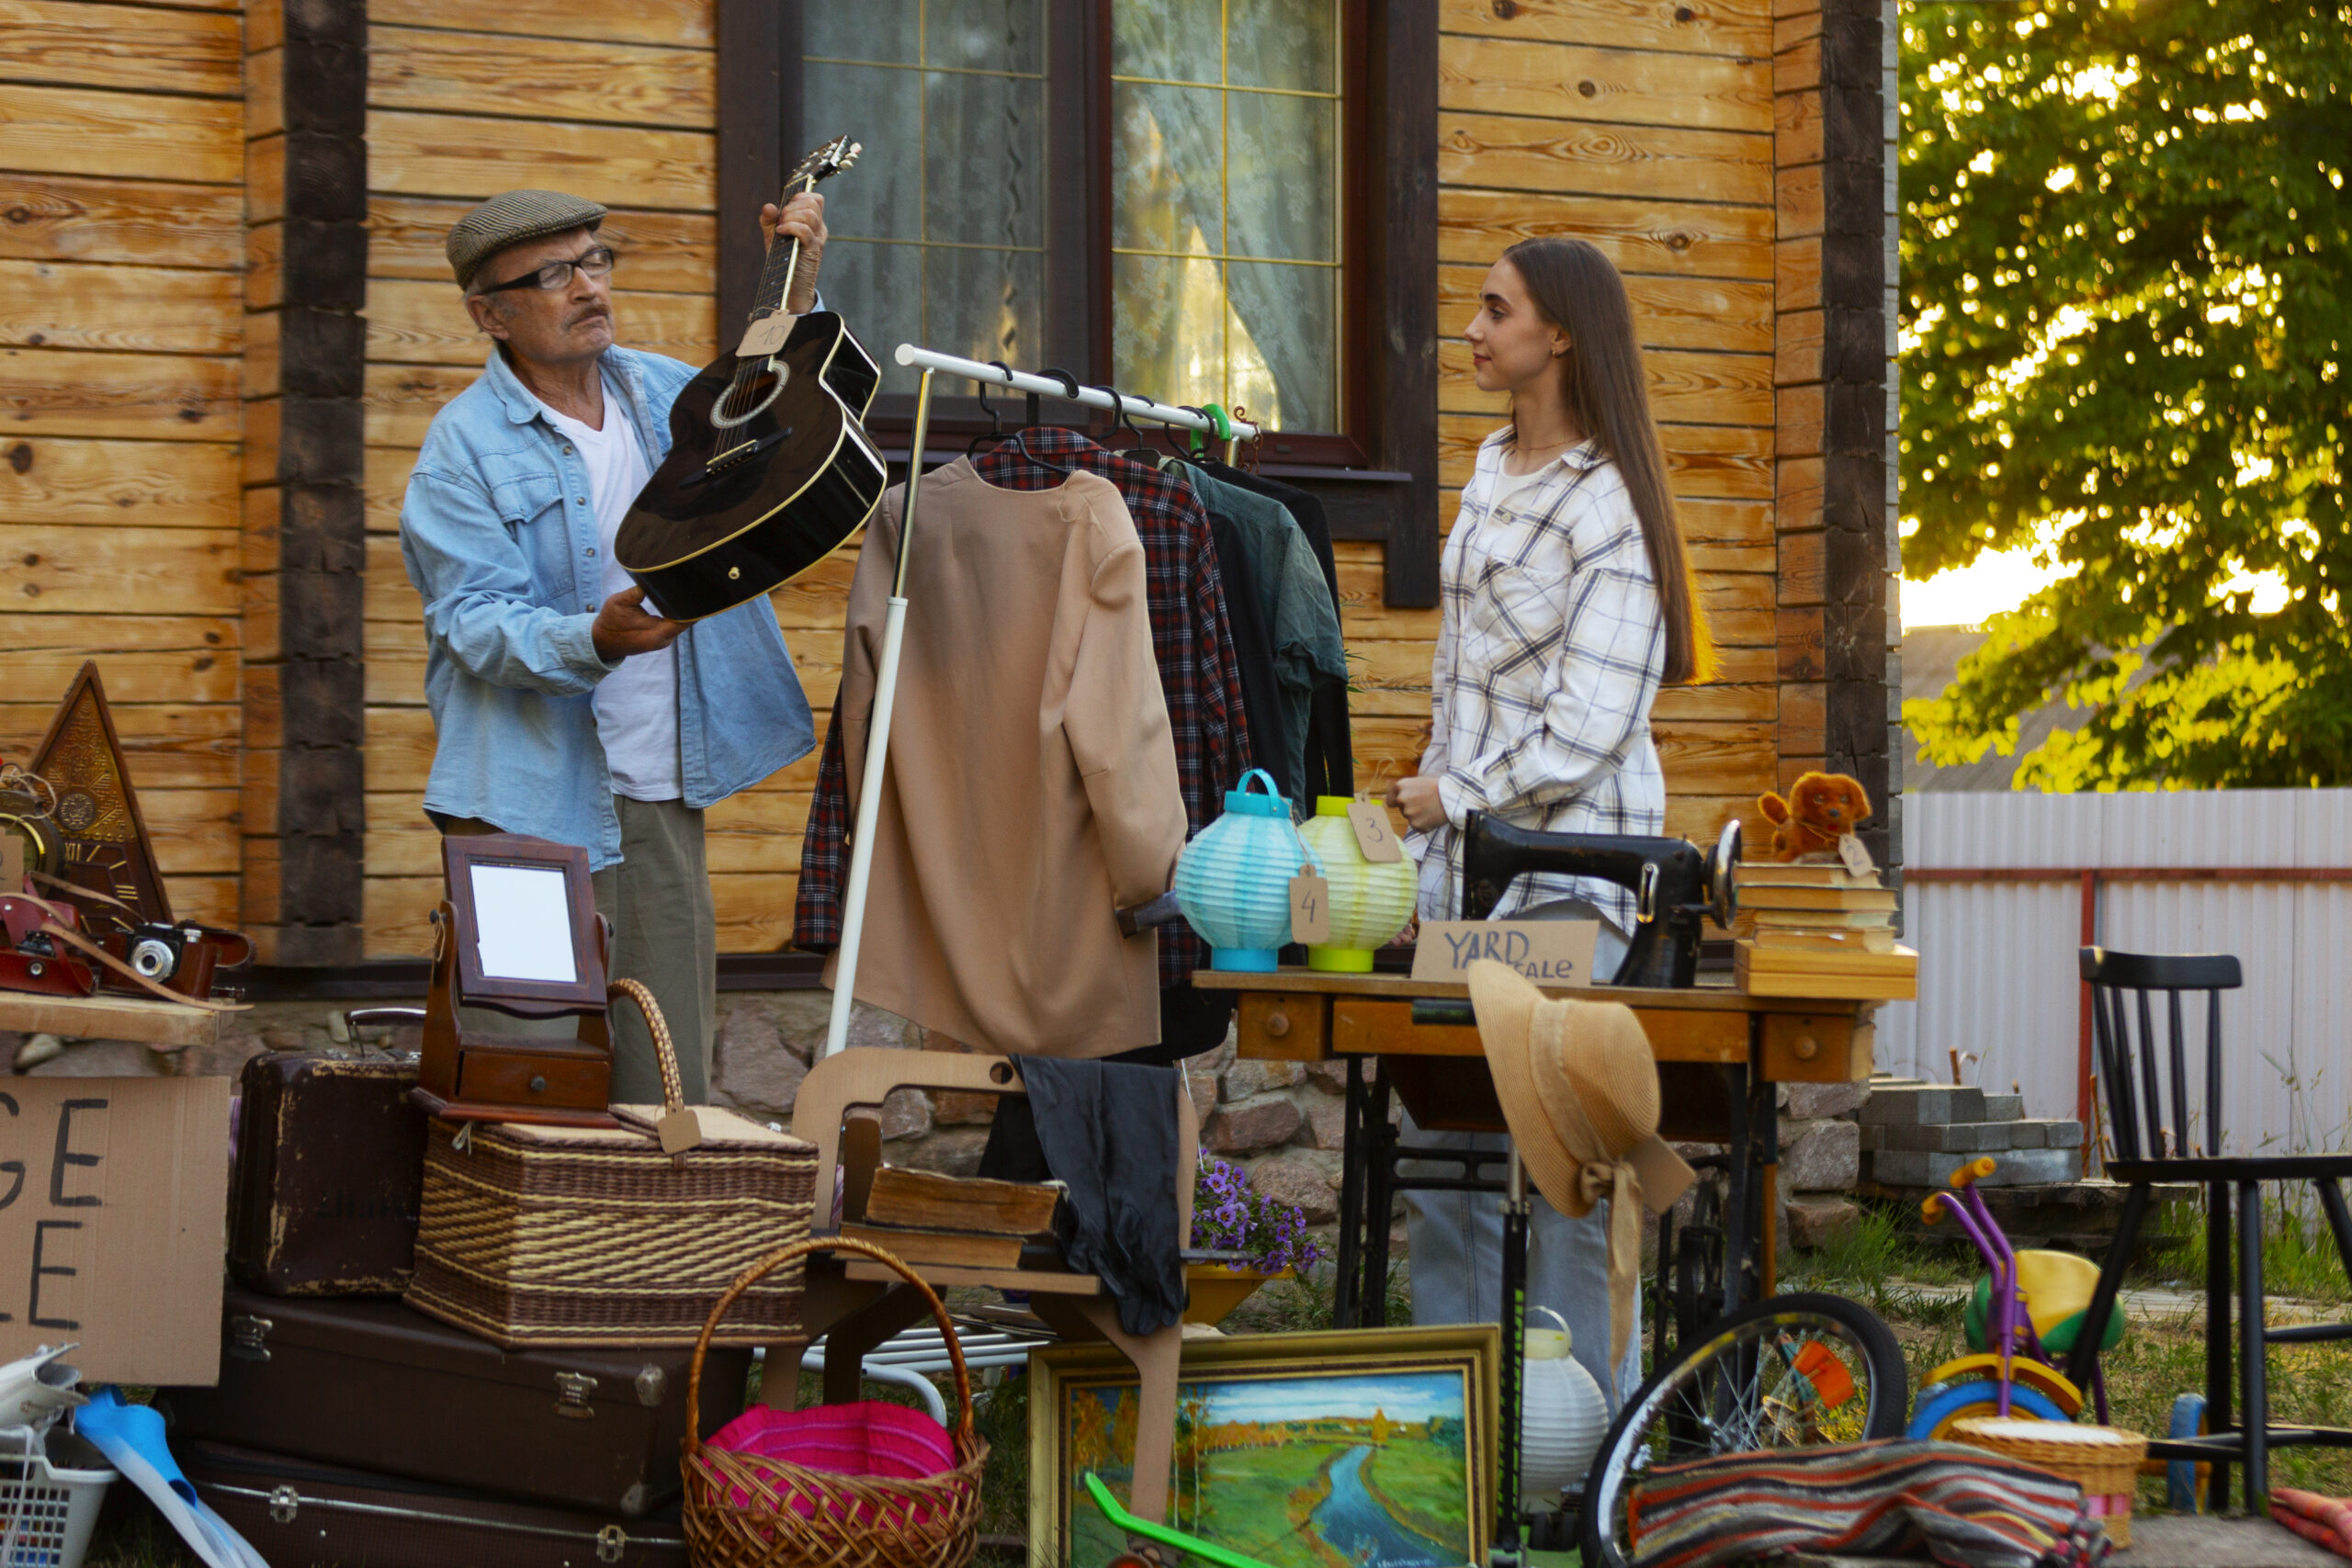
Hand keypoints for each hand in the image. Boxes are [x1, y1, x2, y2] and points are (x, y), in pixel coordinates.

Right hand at [592, 587, 685, 662]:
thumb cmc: (610, 622)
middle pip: (687, 621)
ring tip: (688, 587)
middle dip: (690, 604)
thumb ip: (635, 593)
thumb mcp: (619, 603)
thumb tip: (650, 579)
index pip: (685, 620)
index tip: (695, 589)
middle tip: (693, 582)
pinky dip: (678, 611)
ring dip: (684, 607)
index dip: (692, 606)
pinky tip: (679, 598)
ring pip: (682, 621)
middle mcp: (665, 639)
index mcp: (657, 635)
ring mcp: (665, 638)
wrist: (602, 641)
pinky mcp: (662, 635)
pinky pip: (676, 622)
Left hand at [760, 192, 827, 314]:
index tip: (785, 209)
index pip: (815, 199)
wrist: (789, 285)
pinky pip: (804, 230)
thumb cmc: (783, 260)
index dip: (799, 197)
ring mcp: (818, 239)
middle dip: (792, 207)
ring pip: (809, 214)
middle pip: (813, 203)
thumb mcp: (773, 236)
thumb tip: (769, 206)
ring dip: (790, 217)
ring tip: (781, 228)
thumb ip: (770, 220)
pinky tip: (780, 233)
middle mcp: (819, 229)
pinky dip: (790, 227)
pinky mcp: (813, 250)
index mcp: (813, 223)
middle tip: (781, 220)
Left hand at [1385, 775, 1448, 833]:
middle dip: (1411, 808)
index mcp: (1400, 786)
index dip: (1397, 802)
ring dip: (1419, 816)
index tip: (1405, 803)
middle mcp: (1401, 799)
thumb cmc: (1438, 787)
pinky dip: (1425, 825)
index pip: (1390, 800)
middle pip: (1402, 809)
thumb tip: (1397, 799)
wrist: (1452, 796)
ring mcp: (1408, 813)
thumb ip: (1406, 790)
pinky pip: (1418, 827)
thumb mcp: (1418, 782)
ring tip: (1431, 809)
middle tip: (1425, 803)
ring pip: (1410, 818)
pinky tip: (1433, 817)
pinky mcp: (1416, 825)